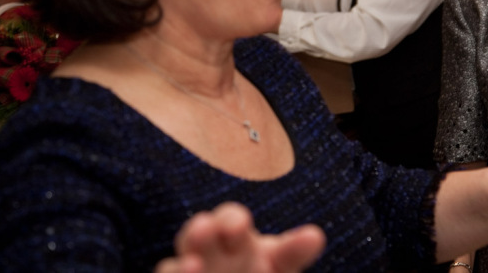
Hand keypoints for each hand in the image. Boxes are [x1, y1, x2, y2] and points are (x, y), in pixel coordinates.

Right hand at [155, 202, 325, 272]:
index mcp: (236, 238)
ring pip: (172, 266)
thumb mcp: (278, 264)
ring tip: (191, 267)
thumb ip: (293, 252)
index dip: (232, 220)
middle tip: (204, 229)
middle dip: (199, 231)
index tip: (240, 226)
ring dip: (179, 267)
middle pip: (197, 234)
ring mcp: (188, 270)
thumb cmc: (257, 272)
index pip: (231, 220)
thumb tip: (315, 235)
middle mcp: (207, 253)